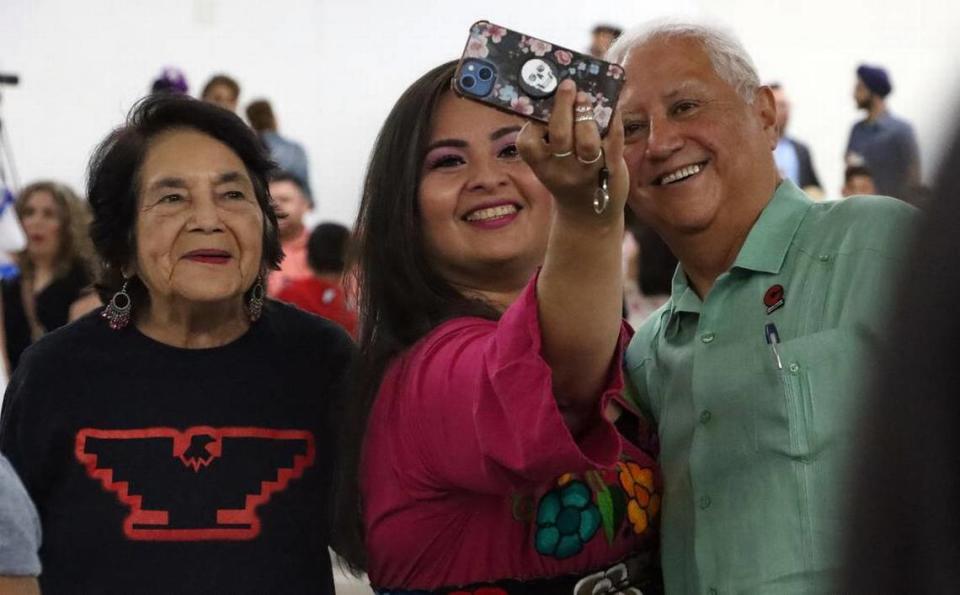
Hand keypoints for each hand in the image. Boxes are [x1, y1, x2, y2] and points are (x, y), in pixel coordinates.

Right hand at [517, 79, 628, 218]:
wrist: (588, 218)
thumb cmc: (567, 181)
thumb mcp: (550, 166)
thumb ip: (548, 140)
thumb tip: (554, 97)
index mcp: (543, 167)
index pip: (528, 145)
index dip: (531, 124)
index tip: (537, 108)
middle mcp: (563, 171)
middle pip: (560, 136)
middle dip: (563, 107)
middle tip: (568, 86)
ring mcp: (589, 171)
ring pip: (587, 141)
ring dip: (586, 115)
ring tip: (586, 97)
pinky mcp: (612, 169)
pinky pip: (613, 141)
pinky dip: (613, 121)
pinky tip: (611, 107)